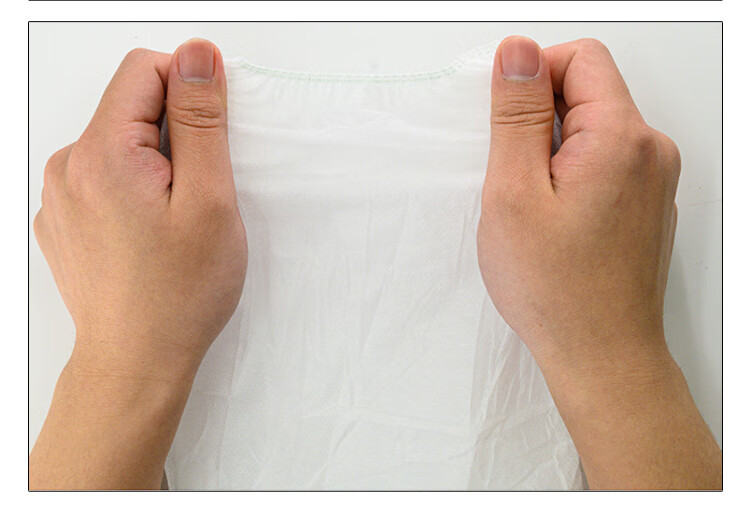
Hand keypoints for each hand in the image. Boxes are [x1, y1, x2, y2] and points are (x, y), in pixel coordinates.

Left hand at [34, 39, 246, 377]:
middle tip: (198, 192)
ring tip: (175, 219)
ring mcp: (60, 196)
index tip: (212, 134)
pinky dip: (134, 190)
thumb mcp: (209, 198)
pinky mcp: (63, 220)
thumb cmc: (178, 293)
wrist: (137, 361)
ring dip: (155, 165)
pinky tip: (151, 233)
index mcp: (102, 154)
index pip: (143, 69)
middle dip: (174, 135)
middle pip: (129, 108)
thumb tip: (197, 56)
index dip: (189, 89)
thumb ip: (201, 120)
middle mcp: (67, 168)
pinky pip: (103, 178)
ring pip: (118, 145)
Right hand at [477, 36, 719, 488]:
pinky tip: (554, 221)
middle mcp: (651, 151)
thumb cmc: (557, 288)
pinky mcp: (647, 204)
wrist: (602, 356)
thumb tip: (517, 53)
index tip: (506, 121)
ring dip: (554, 151)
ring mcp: (654, 180)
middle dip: (540, 120)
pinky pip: (606, 163)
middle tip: (514, 176)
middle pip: (589, 93)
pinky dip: (573, 175)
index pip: (581, 59)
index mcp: (622, 137)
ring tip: (533, 205)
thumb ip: (517, 115)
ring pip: (594, 131)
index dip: (534, 77)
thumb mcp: (514, 191)